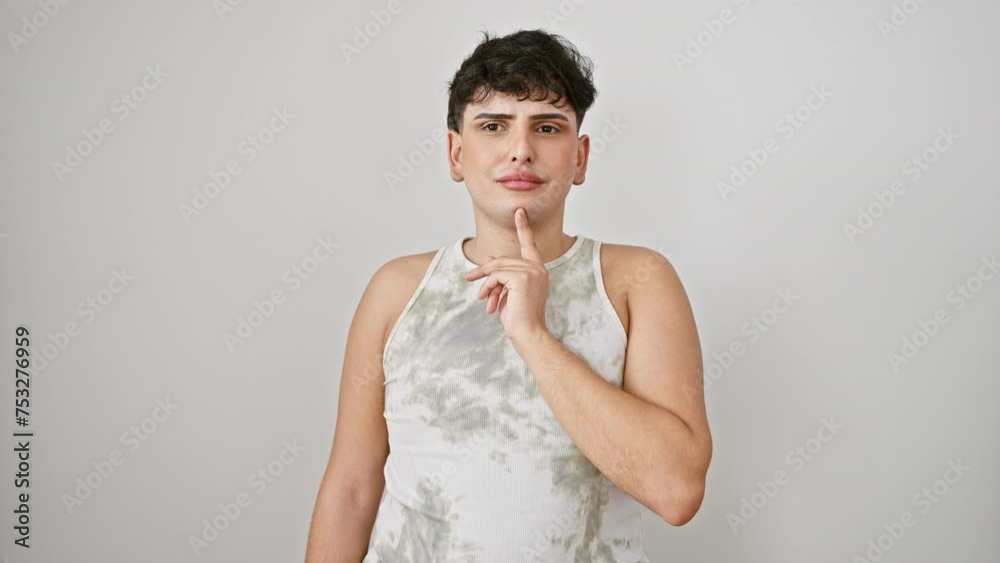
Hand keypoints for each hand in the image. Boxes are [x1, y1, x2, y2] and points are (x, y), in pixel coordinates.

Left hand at [463, 207, 549, 343]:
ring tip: (481, 298)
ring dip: (484, 282)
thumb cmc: (519, 317)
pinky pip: (496, 276)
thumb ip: (501, 275)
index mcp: (538, 270)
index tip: (519, 212)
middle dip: (484, 270)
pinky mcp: (523, 278)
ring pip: (498, 267)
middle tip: (468, 278)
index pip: (529, 245)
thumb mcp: (508, 292)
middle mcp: (538, 268)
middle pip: (503, 260)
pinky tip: (487, 301)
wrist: (528, 333)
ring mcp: (532, 272)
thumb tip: (488, 262)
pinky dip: (488, 287)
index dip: (523, 228)